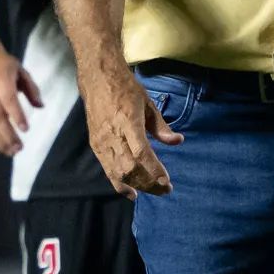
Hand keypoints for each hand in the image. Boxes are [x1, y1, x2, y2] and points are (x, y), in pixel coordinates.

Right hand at [0, 47, 38, 155]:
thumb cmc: (1, 65)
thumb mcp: (20, 70)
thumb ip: (32, 89)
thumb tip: (41, 107)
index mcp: (0, 79)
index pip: (8, 99)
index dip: (16, 115)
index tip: (25, 130)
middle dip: (7, 135)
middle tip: (19, 148)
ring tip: (9, 151)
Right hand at [86, 66, 181, 198]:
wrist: (97, 80)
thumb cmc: (126, 89)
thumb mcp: (147, 103)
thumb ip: (161, 125)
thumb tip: (177, 141)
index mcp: (128, 121)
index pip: (141, 153)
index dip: (154, 170)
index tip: (167, 182)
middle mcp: (113, 135)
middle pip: (130, 168)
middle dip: (149, 183)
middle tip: (166, 190)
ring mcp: (102, 142)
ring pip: (118, 173)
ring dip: (137, 185)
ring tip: (153, 191)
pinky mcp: (96, 146)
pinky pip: (108, 171)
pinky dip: (120, 185)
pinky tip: (132, 193)